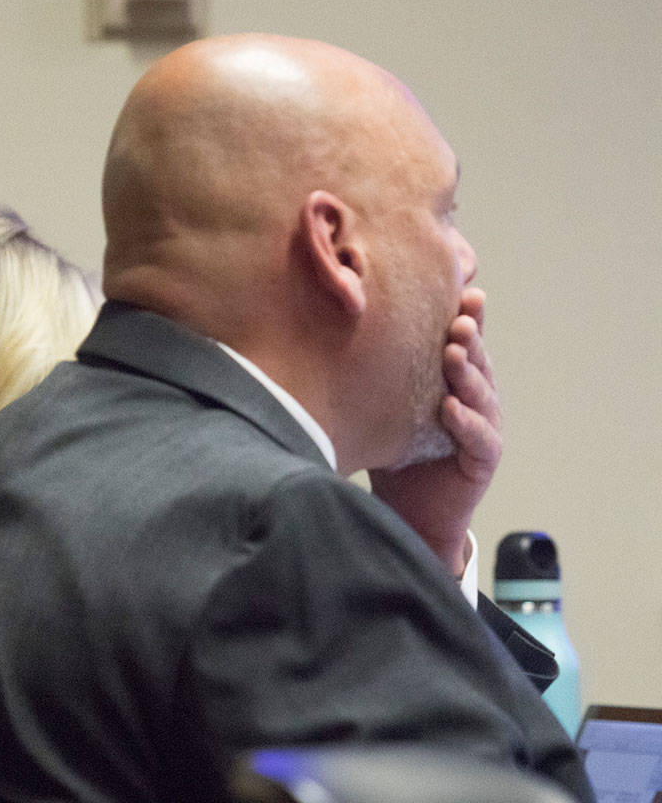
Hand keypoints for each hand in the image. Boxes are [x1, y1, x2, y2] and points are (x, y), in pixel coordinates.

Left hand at [369, 287, 501, 574]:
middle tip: (459, 316)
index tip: (461, 289)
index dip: (465, 315)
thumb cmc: (391, 454)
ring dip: (468, 372)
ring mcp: (481, 426)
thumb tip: (321, 331)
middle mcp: (472, 397)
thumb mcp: (380, 407)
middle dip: (469, 336)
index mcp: (450, 379)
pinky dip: (466, 422)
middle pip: (475, 359)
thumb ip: (369, 375)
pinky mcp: (482, 459)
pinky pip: (479, 436)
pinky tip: (450, 408)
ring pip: (481, 392)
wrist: (409, 513)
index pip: (461, 341)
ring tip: (453, 351)